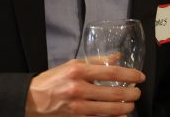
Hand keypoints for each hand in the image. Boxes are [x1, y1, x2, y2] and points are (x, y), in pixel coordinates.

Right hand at [25, 59, 145, 116]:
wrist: (29, 99)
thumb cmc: (52, 81)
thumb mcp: (71, 65)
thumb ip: (96, 61)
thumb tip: (118, 57)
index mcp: (78, 71)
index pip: (112, 72)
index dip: (130, 75)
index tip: (140, 77)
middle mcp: (78, 89)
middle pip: (115, 93)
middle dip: (132, 94)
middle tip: (137, 93)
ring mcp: (77, 107)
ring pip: (110, 110)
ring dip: (125, 108)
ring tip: (130, 105)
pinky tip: (120, 116)